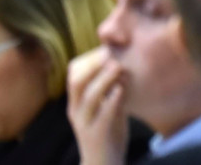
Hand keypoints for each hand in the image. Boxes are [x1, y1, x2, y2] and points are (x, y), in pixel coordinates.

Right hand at [67, 47, 128, 164]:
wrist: (104, 164)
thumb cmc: (108, 131)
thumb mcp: (109, 105)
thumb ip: (113, 87)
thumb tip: (126, 61)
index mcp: (77, 101)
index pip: (74, 73)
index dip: (90, 58)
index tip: (108, 46)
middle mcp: (76, 110)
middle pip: (76, 81)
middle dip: (93, 64)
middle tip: (112, 52)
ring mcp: (84, 123)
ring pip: (88, 96)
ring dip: (104, 78)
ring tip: (118, 66)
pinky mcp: (96, 134)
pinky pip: (102, 114)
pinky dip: (111, 99)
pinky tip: (121, 89)